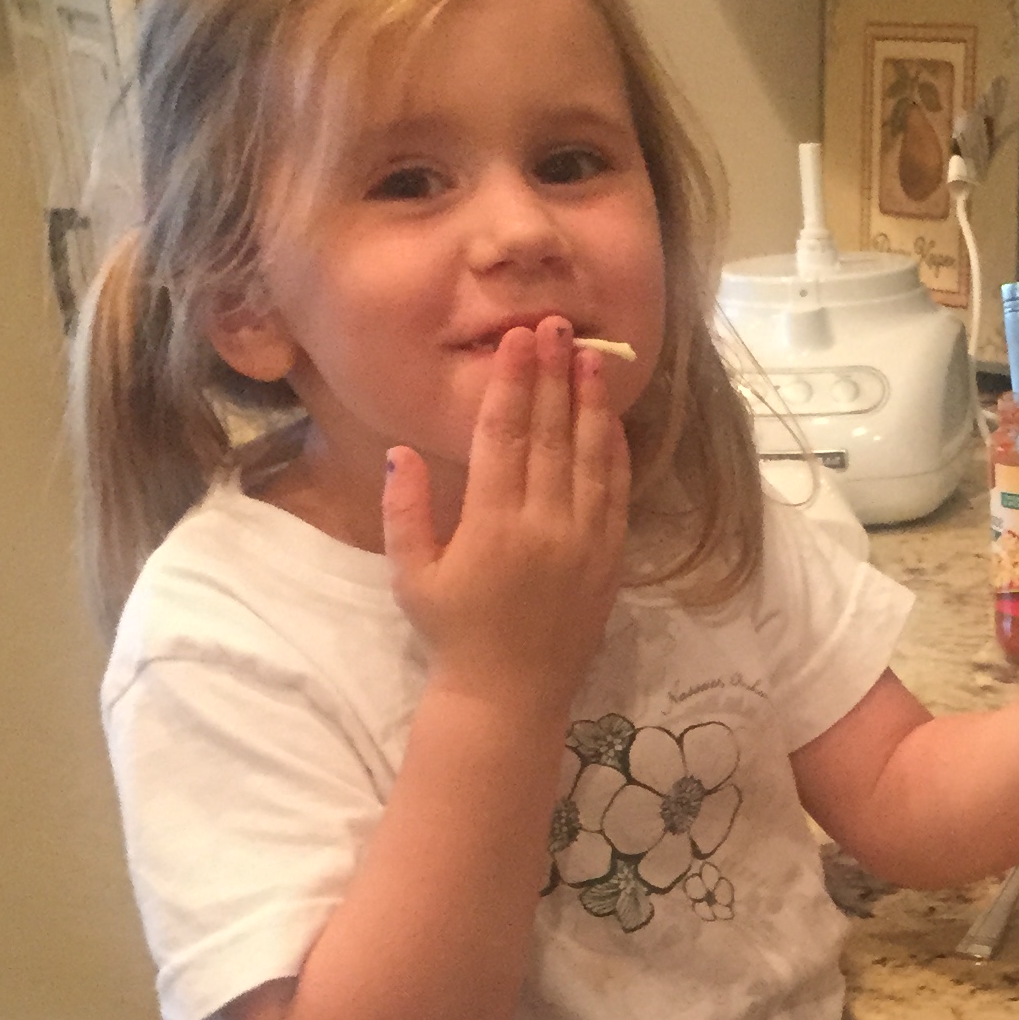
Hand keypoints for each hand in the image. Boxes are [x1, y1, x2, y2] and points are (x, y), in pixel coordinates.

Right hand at [383, 321, 627, 714]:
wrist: (510, 695)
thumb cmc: (454, 632)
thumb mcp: (411, 575)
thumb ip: (404, 511)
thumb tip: (401, 450)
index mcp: (493, 524)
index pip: (505, 435)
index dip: (512, 381)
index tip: (518, 338)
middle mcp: (545, 525)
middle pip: (552, 434)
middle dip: (554, 374)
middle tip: (558, 324)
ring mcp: (584, 541)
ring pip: (592, 457)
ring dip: (591, 403)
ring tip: (592, 356)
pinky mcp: (609, 559)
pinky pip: (616, 494)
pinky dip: (615, 452)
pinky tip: (610, 419)